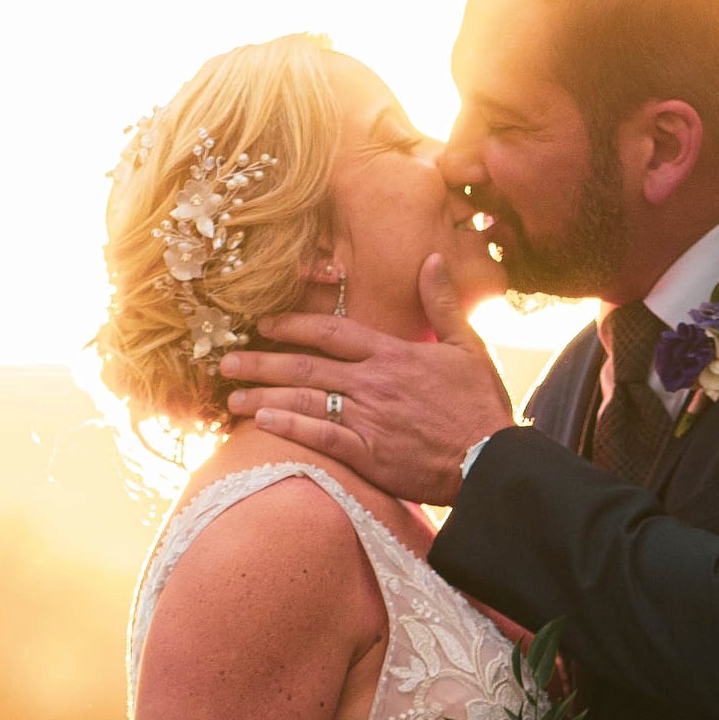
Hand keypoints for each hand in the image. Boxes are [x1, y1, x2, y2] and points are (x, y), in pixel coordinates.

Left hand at [221, 256, 514, 503]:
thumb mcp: (468, 346)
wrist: (494, 460)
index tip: (264, 324)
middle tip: (225, 361)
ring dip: (264, 398)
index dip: (294, 324)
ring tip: (231, 398)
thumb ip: (442, 302)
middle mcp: (374, 384)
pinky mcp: (370, 456)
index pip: (333, 332)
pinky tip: (262, 425)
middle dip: (262, 362)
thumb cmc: (482, 405)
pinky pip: (321, 439)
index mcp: (394, 354)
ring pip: (305, 402)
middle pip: (306, 366)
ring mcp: (369, 420)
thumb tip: (431, 258)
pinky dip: (290, 430)